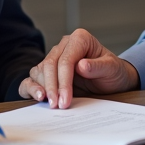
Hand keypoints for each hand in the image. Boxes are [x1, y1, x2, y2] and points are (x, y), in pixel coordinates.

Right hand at [18, 28, 139, 108]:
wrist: (113, 80)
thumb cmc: (113, 72)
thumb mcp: (112, 69)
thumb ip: (98, 66)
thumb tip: (81, 65)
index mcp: (79, 39)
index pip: (65, 59)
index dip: (63, 81)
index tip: (65, 99)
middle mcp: (64, 46)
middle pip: (49, 64)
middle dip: (52, 86)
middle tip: (57, 105)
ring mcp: (54, 58)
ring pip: (39, 71)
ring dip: (42, 88)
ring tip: (50, 103)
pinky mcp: (48, 72)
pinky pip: (33, 78)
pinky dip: (31, 87)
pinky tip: (37, 96)